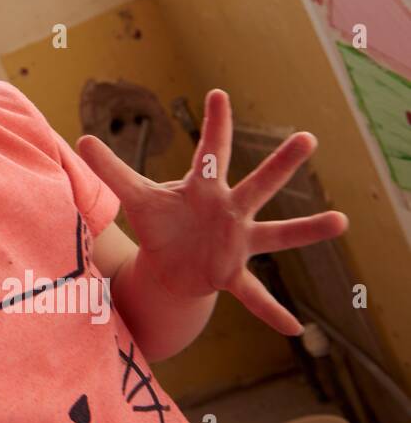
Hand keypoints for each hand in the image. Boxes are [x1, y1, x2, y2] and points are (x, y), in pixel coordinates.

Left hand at [76, 89, 347, 335]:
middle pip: (258, 184)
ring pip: (277, 233)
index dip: (213, 124)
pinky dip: (271, 312)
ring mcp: (237, 241)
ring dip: (307, 229)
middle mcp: (229, 210)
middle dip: (281, 164)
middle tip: (308, 138)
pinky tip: (294, 330)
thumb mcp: (136, 197)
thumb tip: (80, 140)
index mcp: (203, 189)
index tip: (218, 93)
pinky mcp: (232, 273)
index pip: (209, 151)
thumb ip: (110, 170)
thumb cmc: (161, 223)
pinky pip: (254, 295)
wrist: (170, 264)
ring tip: (342, 220)